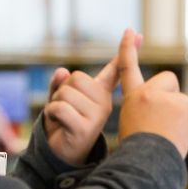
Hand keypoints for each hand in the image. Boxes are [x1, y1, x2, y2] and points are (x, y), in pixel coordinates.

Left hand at [43, 43, 128, 164]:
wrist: (62, 155)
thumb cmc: (62, 124)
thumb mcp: (60, 100)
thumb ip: (60, 84)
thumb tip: (62, 70)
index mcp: (101, 95)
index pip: (115, 70)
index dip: (125, 51)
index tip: (136, 33)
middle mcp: (104, 104)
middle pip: (76, 78)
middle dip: (62, 91)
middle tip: (66, 110)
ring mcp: (97, 117)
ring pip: (65, 93)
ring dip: (55, 104)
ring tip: (62, 119)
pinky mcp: (85, 129)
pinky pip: (59, 108)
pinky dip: (51, 114)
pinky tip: (59, 125)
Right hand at [113, 29, 187, 156]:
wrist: (146, 163)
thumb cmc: (139, 150)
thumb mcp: (134, 126)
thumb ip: (149, 112)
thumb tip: (169, 116)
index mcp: (133, 98)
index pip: (128, 68)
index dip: (128, 49)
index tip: (130, 31)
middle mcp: (149, 93)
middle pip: (169, 80)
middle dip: (171, 94)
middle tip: (165, 118)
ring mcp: (169, 99)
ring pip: (184, 101)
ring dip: (181, 115)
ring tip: (169, 133)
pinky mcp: (185, 107)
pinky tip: (179, 135)